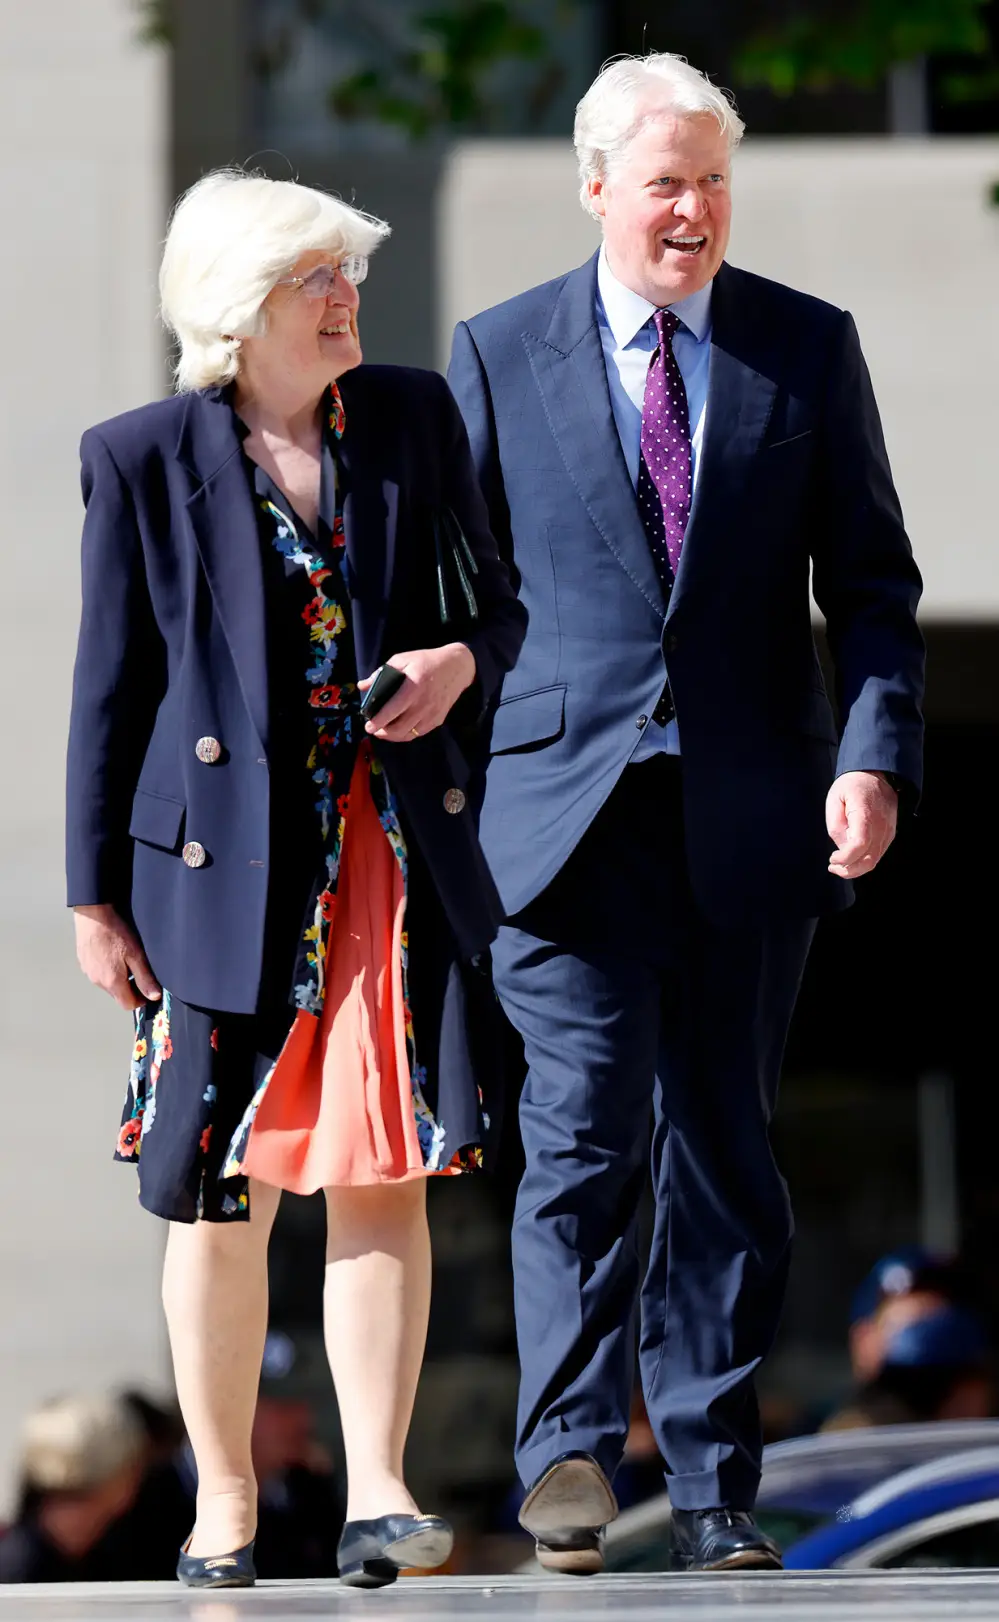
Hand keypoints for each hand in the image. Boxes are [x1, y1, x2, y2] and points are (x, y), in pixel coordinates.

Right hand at [74, 904, 161, 1009]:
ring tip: (126, 959)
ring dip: (119, 979)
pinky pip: (98, 974)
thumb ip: (145, 978)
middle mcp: (98, 981)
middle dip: (131, 989)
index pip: (128, 1005)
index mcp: (112, 982)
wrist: (92, 915)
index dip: (141, 999)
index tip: (148, 989)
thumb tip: (154, 996)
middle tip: (139, 971)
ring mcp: (89, 973)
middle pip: (118, 996)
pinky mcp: (84, 963)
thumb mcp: (136, 955)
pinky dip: (108, 970)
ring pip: (108, 985)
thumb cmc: (114, 932)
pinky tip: (112, 954)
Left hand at [359, 643, 476, 742]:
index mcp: (414, 686)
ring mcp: (433, 714)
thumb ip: (381, 673)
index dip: (379, 721)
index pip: (393, 709)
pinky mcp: (438, 719)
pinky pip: (419, 733)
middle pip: (400, 728)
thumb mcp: (403, 660)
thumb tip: (362, 685)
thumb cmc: (426, 661)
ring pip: (409, 734)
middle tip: (373, 730)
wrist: (457, 667)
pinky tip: (398, 730)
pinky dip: (406, 734)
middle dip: (383, 733)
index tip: (368, 726)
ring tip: (383, 732)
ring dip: (393, 736)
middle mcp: (424, 703)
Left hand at [826, 771, 898, 880]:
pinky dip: (864, 861)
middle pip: (869, 860)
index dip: (844, 858)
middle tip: (834, 867)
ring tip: (840, 864)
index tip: (832, 859)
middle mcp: (881, 826)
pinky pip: (878, 854)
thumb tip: (842, 847)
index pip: (859, 845)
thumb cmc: (853, 784)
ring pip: (874, 860)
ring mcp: (888, 831)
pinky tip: (852, 857)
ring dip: (856, 868)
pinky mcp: (890, 834)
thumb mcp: (835, 799)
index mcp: (865, 814)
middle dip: (849, 870)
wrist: (877, 773)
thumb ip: (836, 825)